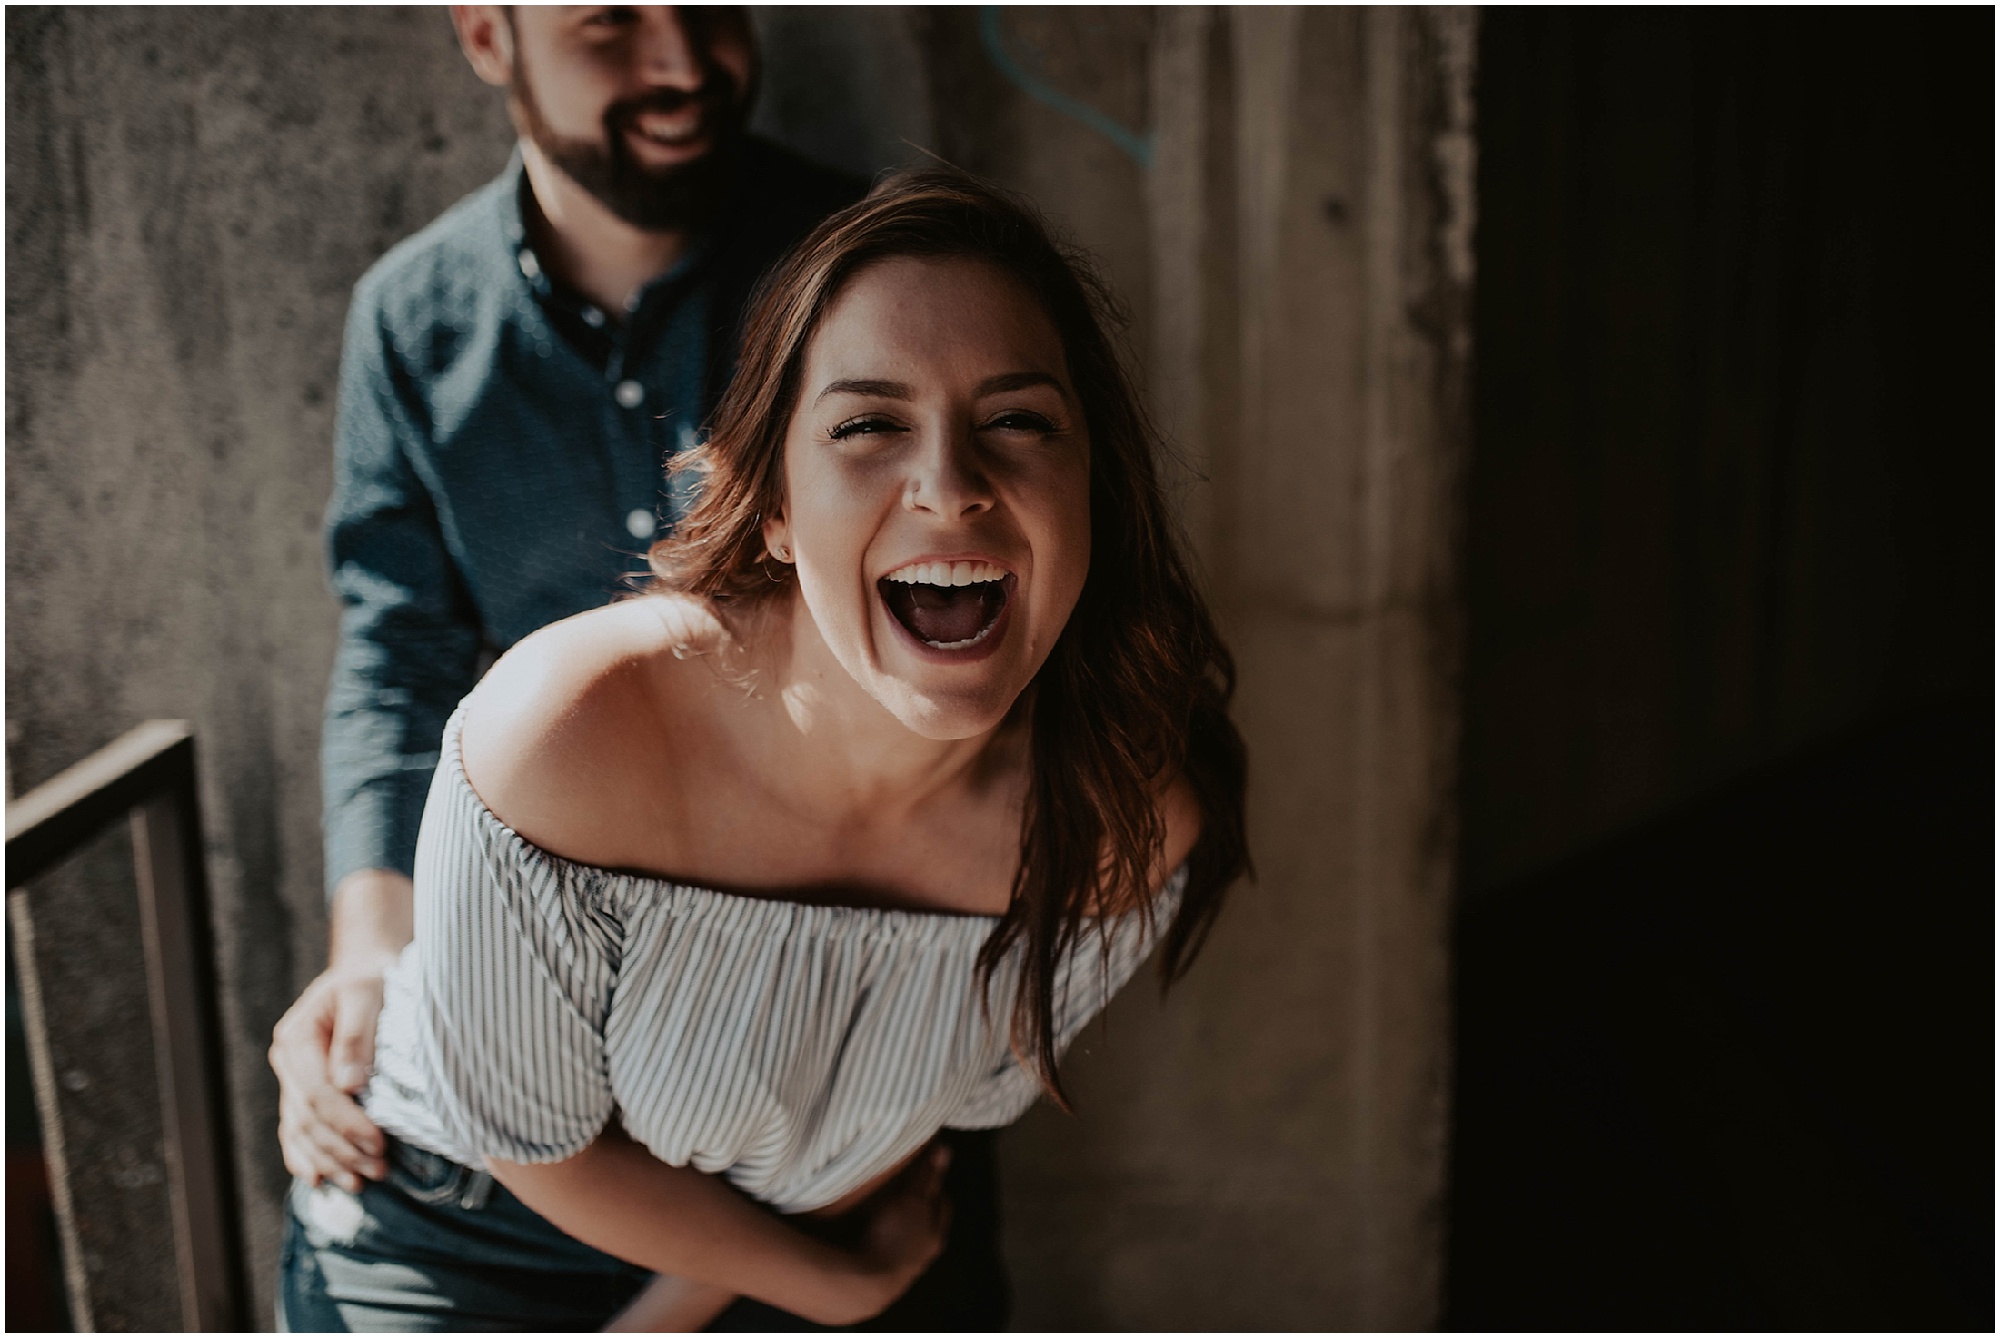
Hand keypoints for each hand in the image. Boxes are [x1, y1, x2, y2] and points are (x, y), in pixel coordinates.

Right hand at [269, 962, 389, 1191]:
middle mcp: (288, 1061)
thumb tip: (349, 1085)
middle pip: (308, 1119)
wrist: (366, 969)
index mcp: (297, 1038)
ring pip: (301, 1130)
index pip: (318, 1094)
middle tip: (380, 1169)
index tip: (380, 1143)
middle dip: (342, 1149)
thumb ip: (356, 1035)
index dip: (347, 1123)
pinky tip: (322, 1179)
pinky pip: (296, 1130)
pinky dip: (307, 1156)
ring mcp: (291, 1077)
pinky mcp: (303, 1088)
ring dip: (330, 1160)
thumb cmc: (372, 977)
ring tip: (362, 1182)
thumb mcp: (367, 993)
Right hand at [820, 1143, 952, 1325]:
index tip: (927, 1171)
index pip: (943, 1205)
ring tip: (883, 1208)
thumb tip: (945, 1149)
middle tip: (906, 1188)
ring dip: (898, 1227)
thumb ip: (926, 1177)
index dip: (936, 1188)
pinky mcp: (881, 1278)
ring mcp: (902, 1269)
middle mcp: (924, 1255)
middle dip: (919, 1208)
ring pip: (906, 1241)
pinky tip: (866, 1233)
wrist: (867, 1284)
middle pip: (927, 1224)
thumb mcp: (912, 1200)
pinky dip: (880, 1240)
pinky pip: (884, 1252)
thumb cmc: (894, 1237)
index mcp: (935, 1235)